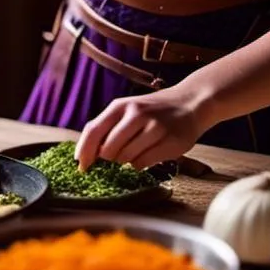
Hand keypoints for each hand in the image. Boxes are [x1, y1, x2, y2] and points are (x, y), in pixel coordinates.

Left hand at [75, 83, 213, 170]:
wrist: (188, 103)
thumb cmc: (151, 111)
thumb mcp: (127, 110)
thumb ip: (107, 128)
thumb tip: (85, 156)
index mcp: (120, 105)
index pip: (93, 130)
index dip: (84, 151)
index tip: (81, 166)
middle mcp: (136, 114)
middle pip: (108, 150)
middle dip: (109, 159)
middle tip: (117, 156)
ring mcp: (154, 127)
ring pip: (126, 159)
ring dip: (127, 161)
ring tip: (137, 150)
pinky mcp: (169, 142)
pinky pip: (143, 164)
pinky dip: (141, 164)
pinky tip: (149, 153)